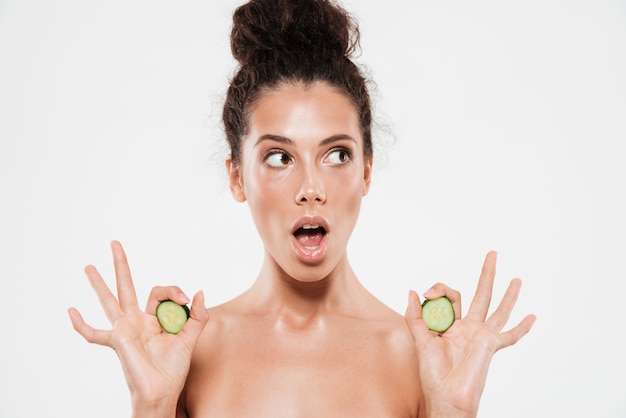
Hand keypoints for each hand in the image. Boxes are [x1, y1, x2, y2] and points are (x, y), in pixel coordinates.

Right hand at [68, 241, 208, 414]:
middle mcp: (137, 320)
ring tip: (88, 266)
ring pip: (109, 301)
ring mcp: (125, 329)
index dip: (173, 291)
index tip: (185, 298)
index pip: (160, 293)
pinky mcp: (118, 340)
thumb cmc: (173, 368)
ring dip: (98, 283)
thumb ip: (197, 316)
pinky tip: (70, 311)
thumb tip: (199, 292)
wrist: (162, 390)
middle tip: (115, 243)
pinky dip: (81, 324)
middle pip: (126, 286)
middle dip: (121, 265)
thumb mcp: (189, 339)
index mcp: (154, 318)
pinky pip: (94, 333)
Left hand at [405, 251, 535, 417]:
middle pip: (480, 294)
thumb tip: (413, 292)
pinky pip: (510, 336)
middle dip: (487, 274)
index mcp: (450, 325)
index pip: (450, 296)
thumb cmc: (432, 374)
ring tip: (516, 279)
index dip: (440, 289)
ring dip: (508, 294)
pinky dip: (522, 327)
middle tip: (492, 253)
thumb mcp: (420, 341)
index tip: (429, 293)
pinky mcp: (490, 345)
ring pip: (498, 309)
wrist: (446, 395)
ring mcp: (481, 336)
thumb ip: (415, 317)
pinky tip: (532, 317)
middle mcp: (468, 328)